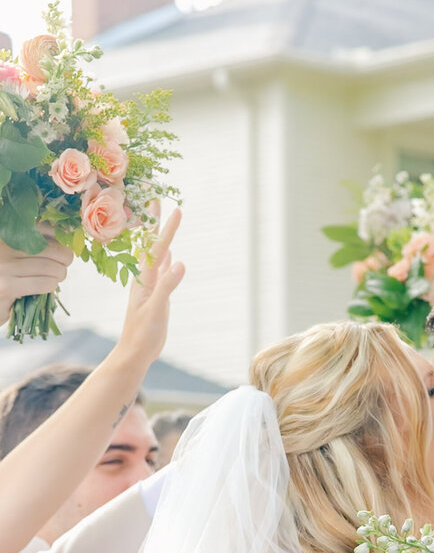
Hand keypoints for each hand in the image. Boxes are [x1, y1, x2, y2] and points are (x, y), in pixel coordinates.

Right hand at [0, 231, 71, 322]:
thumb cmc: (4, 273)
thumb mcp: (14, 251)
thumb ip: (33, 241)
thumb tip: (65, 234)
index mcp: (5, 232)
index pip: (40, 226)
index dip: (58, 235)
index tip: (64, 243)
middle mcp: (3, 245)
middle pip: (50, 248)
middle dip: (64, 258)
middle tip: (63, 264)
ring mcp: (4, 266)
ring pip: (49, 267)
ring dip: (59, 273)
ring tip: (56, 276)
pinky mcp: (7, 287)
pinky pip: (42, 283)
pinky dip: (51, 284)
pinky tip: (48, 284)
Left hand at [116, 208, 184, 371]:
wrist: (134, 353)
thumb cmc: (143, 334)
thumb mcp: (156, 310)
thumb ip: (167, 285)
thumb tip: (180, 262)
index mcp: (144, 278)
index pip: (157, 247)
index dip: (166, 227)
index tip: (174, 207)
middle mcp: (145, 278)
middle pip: (152, 244)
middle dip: (156, 222)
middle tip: (157, 198)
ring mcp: (151, 286)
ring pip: (157, 255)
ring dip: (161, 238)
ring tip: (162, 221)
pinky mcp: (156, 296)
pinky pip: (162, 272)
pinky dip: (167, 260)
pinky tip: (170, 255)